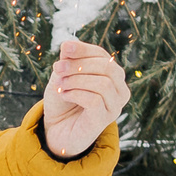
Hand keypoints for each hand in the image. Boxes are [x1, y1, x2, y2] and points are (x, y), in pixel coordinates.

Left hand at [40, 39, 128, 161]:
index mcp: (111, 75)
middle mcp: (119, 89)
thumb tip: (67, 45)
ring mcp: (115, 105)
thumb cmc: (63, 100)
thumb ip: (68, 61)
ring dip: (77, 80)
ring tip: (60, 85)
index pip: (102, 55)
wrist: (56, 129)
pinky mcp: (106, 119)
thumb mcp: (62, 75)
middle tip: (57, 68)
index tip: (64, 49)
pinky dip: (76, 94)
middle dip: (79, 65)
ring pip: (104, 84)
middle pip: (108, 67)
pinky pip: (95, 100)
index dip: (84, 49)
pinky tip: (64, 94)